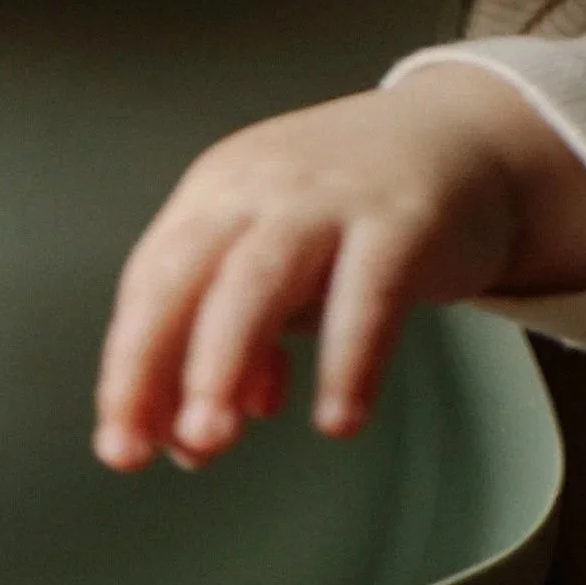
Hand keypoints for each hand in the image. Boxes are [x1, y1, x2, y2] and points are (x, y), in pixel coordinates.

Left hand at [93, 62, 585, 468]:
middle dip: (152, 366)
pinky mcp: (405, 219)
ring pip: (258, 280)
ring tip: (215, 438)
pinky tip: (338, 419)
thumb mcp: (277, 273)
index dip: (127, 373)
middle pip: (183, 278)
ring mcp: (329, 200)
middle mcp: (257, 192)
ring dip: (224, 363)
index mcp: (211, 200)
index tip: (122, 447)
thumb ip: (233, 352)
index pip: (148, 290)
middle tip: (141, 448)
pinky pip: (369, 295)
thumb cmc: (351, 214)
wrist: (463, 136)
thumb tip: (189, 440)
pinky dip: (349, 362)